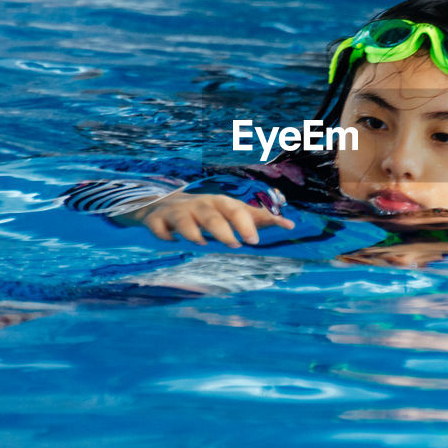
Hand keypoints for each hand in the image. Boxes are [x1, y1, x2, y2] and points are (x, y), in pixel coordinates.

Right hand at [132, 191, 294, 246]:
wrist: (162, 204)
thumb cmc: (207, 211)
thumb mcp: (231, 212)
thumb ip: (259, 218)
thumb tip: (290, 225)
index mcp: (219, 203)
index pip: (235, 208)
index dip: (245, 221)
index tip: (255, 239)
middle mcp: (199, 205)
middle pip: (212, 213)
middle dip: (223, 228)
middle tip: (236, 244)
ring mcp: (176, 212)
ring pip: (184, 219)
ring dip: (193, 230)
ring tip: (203, 243)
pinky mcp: (157, 221)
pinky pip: (159, 227)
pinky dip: (165, 235)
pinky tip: (172, 243)